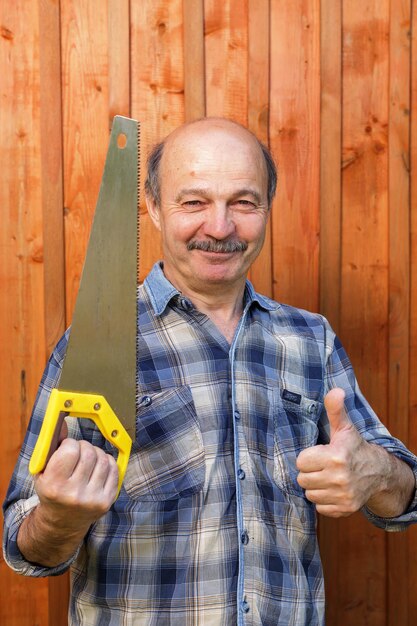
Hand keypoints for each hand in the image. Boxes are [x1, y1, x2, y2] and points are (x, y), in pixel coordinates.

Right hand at [34, 435, 118, 530]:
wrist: (62, 523)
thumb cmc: (52, 492)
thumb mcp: (43, 472)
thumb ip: (52, 447)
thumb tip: (62, 423)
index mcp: (54, 485)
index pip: (70, 450)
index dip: (70, 444)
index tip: (68, 448)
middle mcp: (73, 494)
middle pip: (88, 453)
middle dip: (84, 447)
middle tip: (79, 451)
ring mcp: (92, 499)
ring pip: (103, 459)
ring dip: (96, 453)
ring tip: (88, 459)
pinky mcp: (106, 501)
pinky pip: (114, 470)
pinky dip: (108, 462)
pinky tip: (98, 466)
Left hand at [296, 388, 380, 516]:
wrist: (377, 472)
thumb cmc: (354, 447)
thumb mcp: (343, 427)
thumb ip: (335, 409)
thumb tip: (335, 390)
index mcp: (336, 456)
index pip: (301, 461)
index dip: (308, 457)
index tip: (319, 454)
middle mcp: (340, 478)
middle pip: (302, 479)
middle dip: (310, 472)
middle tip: (322, 466)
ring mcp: (343, 495)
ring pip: (310, 494)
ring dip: (316, 486)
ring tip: (328, 477)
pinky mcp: (345, 509)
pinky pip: (320, 507)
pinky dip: (324, 500)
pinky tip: (333, 489)